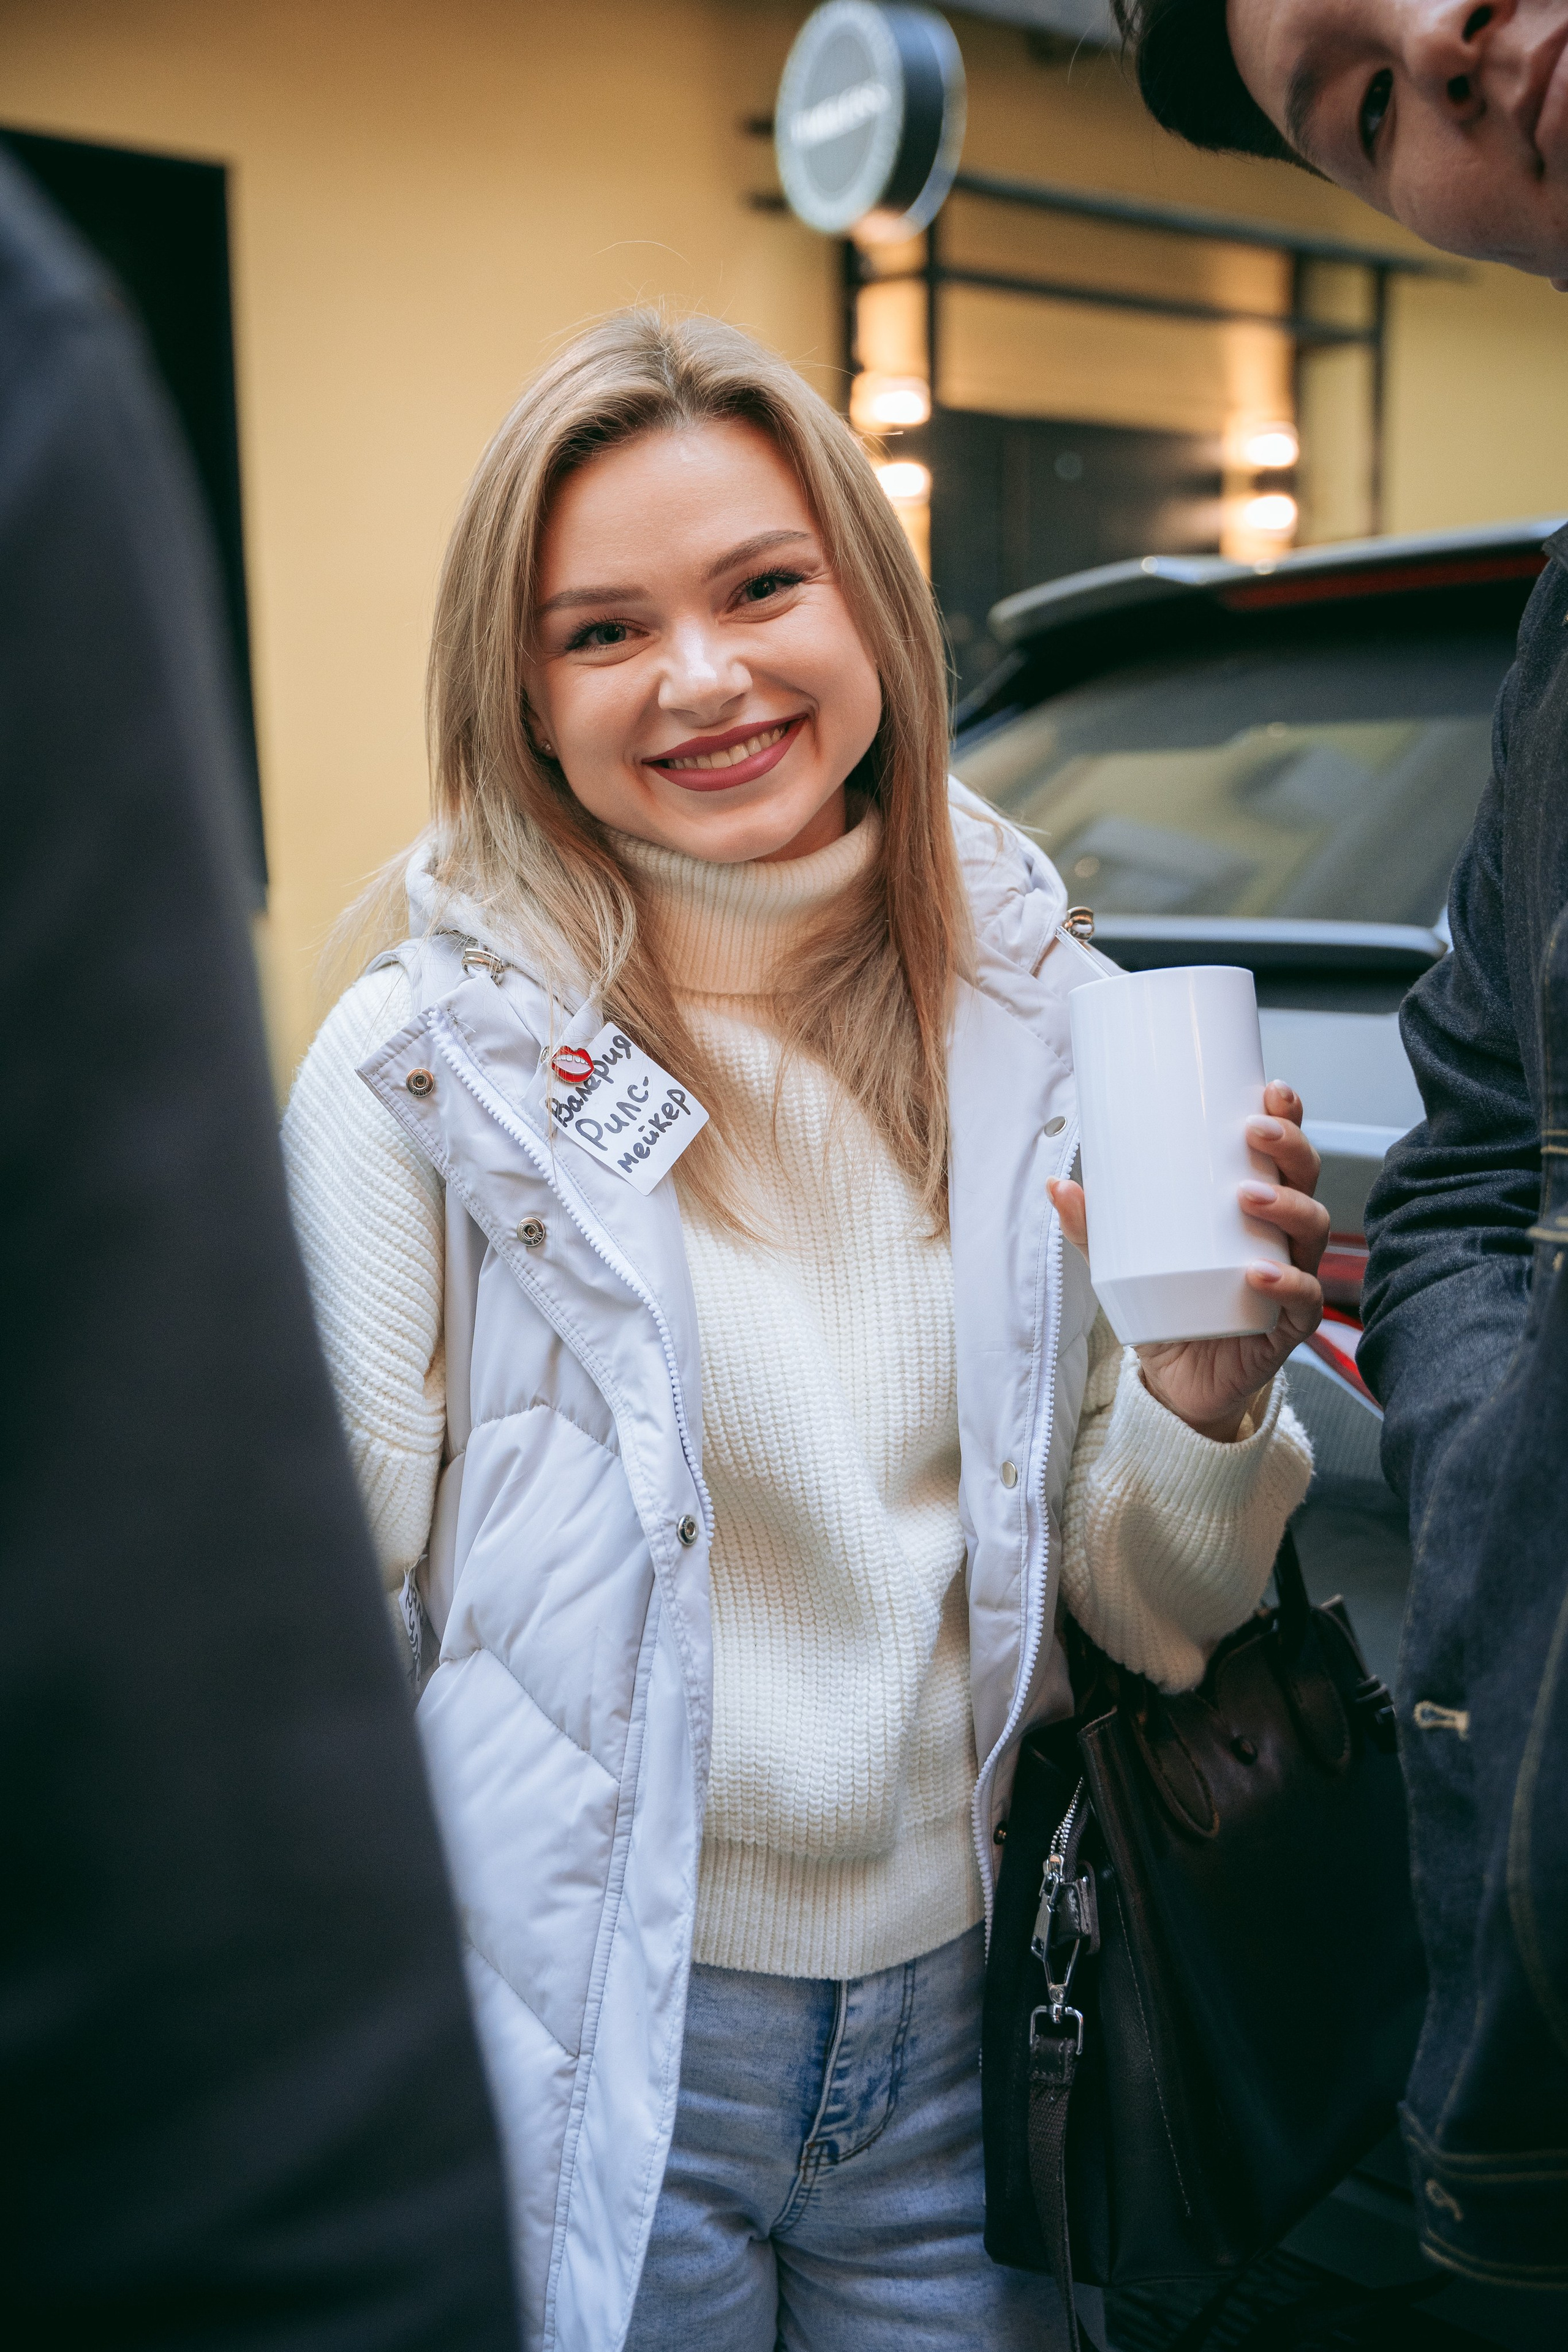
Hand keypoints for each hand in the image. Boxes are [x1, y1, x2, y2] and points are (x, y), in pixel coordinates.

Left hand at [1047, 1081, 1327, 1443]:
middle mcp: (1283, 1238)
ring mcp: (1292, 1279)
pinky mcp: (1287, 1327)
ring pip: (1311, 1232)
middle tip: (1254, 1132)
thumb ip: (1096, 1227)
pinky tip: (1260, 1272)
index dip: (1289, 1117)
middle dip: (1290, 1147)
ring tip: (1247, 1195)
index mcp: (1255, 1209)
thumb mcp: (1124, 1262)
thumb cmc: (1165, 1308)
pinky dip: (1287, 1284)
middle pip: (1306, 1179)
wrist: (1178, 1382)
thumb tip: (1056, 1184)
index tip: (1271, 1087)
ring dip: (1286, 1206)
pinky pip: (1303, 1302)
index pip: (1283, 1153)